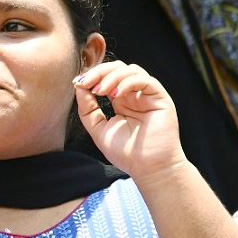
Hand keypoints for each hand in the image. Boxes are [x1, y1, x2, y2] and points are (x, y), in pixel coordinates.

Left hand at [74, 61, 184, 181]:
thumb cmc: (126, 153)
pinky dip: (128, 82)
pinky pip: (145, 80)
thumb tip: (79, 86)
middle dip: (99, 72)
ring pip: (131, 70)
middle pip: (118, 68)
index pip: (107, 77)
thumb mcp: (98, 129)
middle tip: (86, 82)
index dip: (92, 76)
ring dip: (112, 76)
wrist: (148, 169)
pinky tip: (116, 95)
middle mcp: (135, 95)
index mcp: (122, 101)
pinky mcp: (160, 98)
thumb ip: (88, 109)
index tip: (77, 83)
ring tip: (100, 91)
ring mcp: (148, 96)